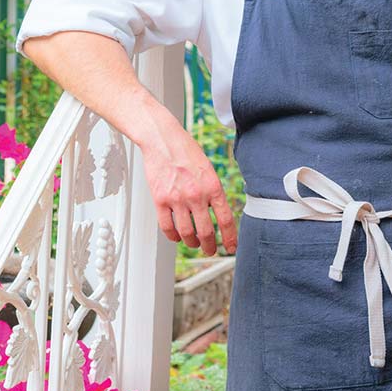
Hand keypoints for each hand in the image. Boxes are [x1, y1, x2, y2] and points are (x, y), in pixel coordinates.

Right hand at [136, 121, 237, 256]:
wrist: (163, 140)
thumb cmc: (186, 151)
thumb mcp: (208, 169)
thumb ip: (213, 191)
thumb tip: (217, 212)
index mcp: (213, 186)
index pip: (226, 219)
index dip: (230, 237)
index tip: (231, 247)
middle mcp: (197, 195)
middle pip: (206, 232)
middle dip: (210, 246)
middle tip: (211, 250)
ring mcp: (177, 199)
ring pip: (186, 233)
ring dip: (191, 244)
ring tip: (194, 244)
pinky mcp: (160, 200)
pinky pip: (167, 227)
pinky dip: (173, 236)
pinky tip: (177, 236)